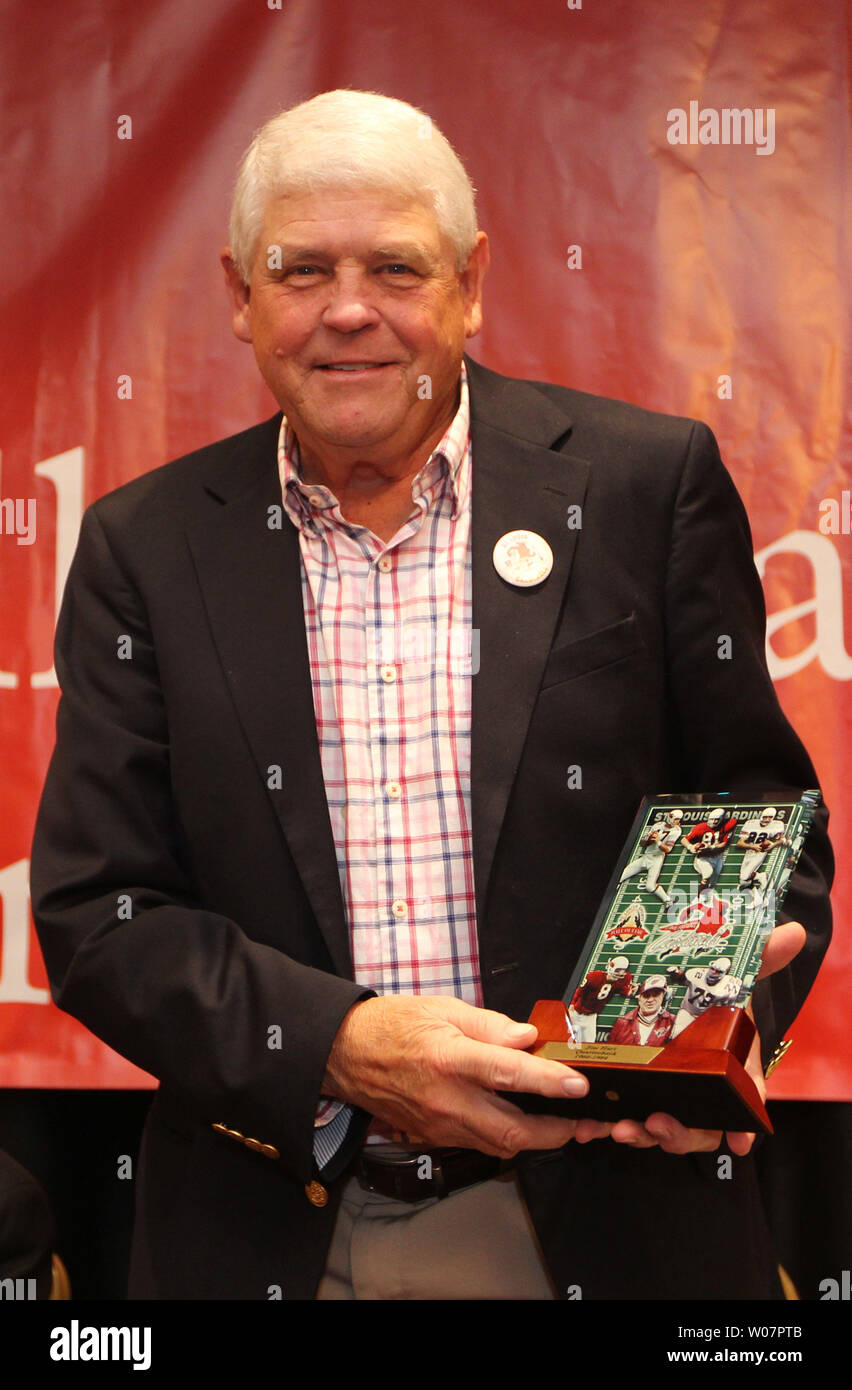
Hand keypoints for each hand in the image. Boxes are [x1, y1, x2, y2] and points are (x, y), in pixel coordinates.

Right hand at [322, 994, 610, 1157]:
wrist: (346, 1054)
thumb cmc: (393, 1025)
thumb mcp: (443, 1009)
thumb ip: (490, 1025)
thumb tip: (527, 1038)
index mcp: (449, 1058)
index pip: (508, 1073)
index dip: (548, 1081)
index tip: (578, 1085)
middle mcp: (446, 1099)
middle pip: (511, 1131)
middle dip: (554, 1133)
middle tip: (583, 1124)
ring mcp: (439, 1124)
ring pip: (498, 1145)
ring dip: (533, 1140)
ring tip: (562, 1125)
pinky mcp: (433, 1137)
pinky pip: (478, 1144)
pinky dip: (505, 1137)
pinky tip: (521, 1124)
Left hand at [606, 921, 805, 1155]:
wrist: (670, 987)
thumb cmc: (708, 993)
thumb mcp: (732, 973)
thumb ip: (760, 956)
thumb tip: (794, 934)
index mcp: (730, 1067)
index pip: (743, 1101)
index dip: (743, 1124)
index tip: (739, 1142)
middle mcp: (701, 1088)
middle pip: (700, 1128)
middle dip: (680, 1135)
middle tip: (657, 1123)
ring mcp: (667, 1093)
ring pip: (661, 1128)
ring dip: (642, 1134)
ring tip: (621, 1128)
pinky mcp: (634, 1092)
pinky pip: (624, 1117)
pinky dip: (604, 1127)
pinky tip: (587, 1128)